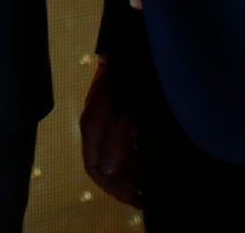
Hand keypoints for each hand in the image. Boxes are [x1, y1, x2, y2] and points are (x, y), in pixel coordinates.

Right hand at [80, 59, 141, 206]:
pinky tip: (150, 160)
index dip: (114, 187)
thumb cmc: (128, 76)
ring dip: (131, 172)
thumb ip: (116, 140)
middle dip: (124, 183)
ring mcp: (108, 117)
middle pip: (105, 164)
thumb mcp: (125, 111)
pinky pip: (124, 142)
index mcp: (93, 126)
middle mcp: (97, 124)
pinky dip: (136, 156)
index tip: (136, 199)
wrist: (133, 45)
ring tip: (151, 183)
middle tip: (146, 197)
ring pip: (116, 155)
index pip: (94, 167)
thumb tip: (108, 170)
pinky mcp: (120, 111)